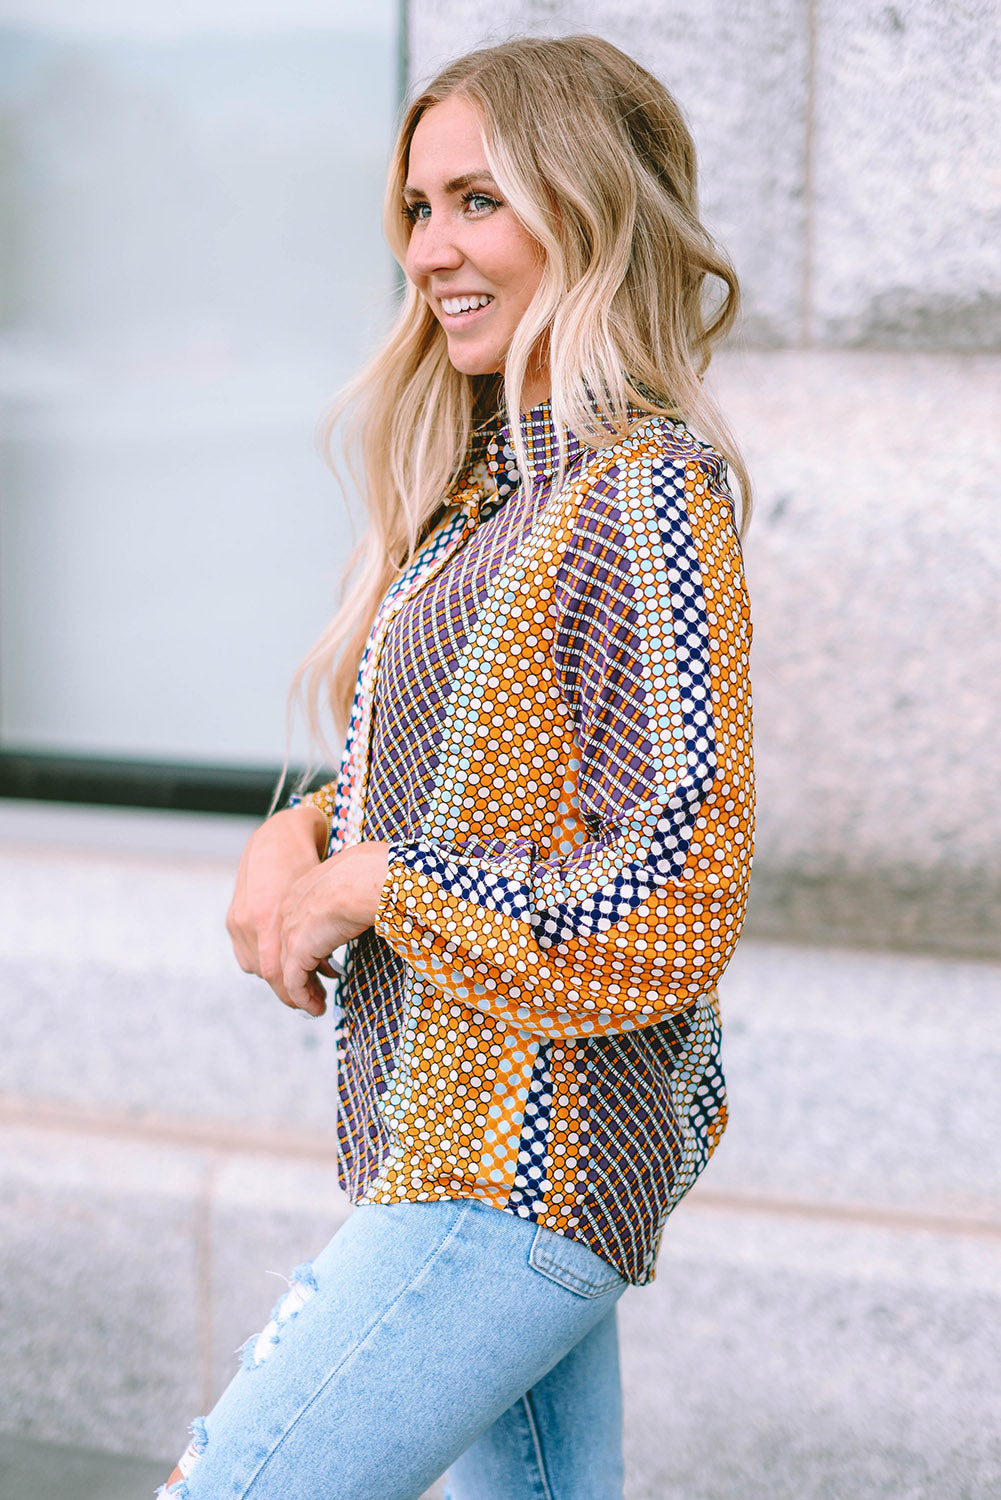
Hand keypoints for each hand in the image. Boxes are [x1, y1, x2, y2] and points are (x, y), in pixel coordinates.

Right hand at [226, 804, 328, 1004]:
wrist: (276, 836)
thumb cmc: (307, 864)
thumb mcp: (318, 899)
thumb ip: (319, 935)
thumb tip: (328, 972)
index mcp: (271, 917)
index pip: (278, 974)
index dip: (297, 996)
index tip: (318, 1006)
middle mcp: (249, 921)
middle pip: (267, 974)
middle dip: (291, 991)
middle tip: (316, 1000)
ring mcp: (238, 920)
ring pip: (256, 967)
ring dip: (279, 976)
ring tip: (305, 978)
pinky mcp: (234, 918)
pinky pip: (246, 954)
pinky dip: (265, 962)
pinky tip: (285, 959)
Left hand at [279, 842, 389, 1015]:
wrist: (367, 880)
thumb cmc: (374, 872)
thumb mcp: (358, 875)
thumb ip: (354, 888)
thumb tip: (372, 892)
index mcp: (303, 888)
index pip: (298, 923)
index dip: (311, 946)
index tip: (326, 963)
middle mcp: (290, 909)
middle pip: (288, 947)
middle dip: (302, 970)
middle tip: (317, 988)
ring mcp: (291, 930)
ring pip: (288, 968)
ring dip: (302, 990)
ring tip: (317, 1005)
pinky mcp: (298, 951)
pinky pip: (294, 983)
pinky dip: (304, 999)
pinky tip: (317, 1009)